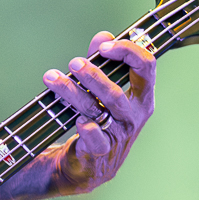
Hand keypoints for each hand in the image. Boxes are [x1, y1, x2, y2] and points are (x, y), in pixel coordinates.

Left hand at [41, 31, 155, 193]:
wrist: (88, 163)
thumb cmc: (99, 119)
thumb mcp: (103, 88)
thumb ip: (103, 61)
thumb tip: (103, 36)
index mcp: (142, 95)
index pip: (146, 66)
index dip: (127, 51)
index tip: (104, 47)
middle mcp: (134, 115)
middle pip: (117, 91)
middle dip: (94, 75)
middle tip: (73, 63)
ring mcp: (119, 134)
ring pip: (99, 110)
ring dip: (73, 92)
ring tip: (52, 78)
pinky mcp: (101, 152)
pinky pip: (97, 140)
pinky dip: (88, 129)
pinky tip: (78, 120)